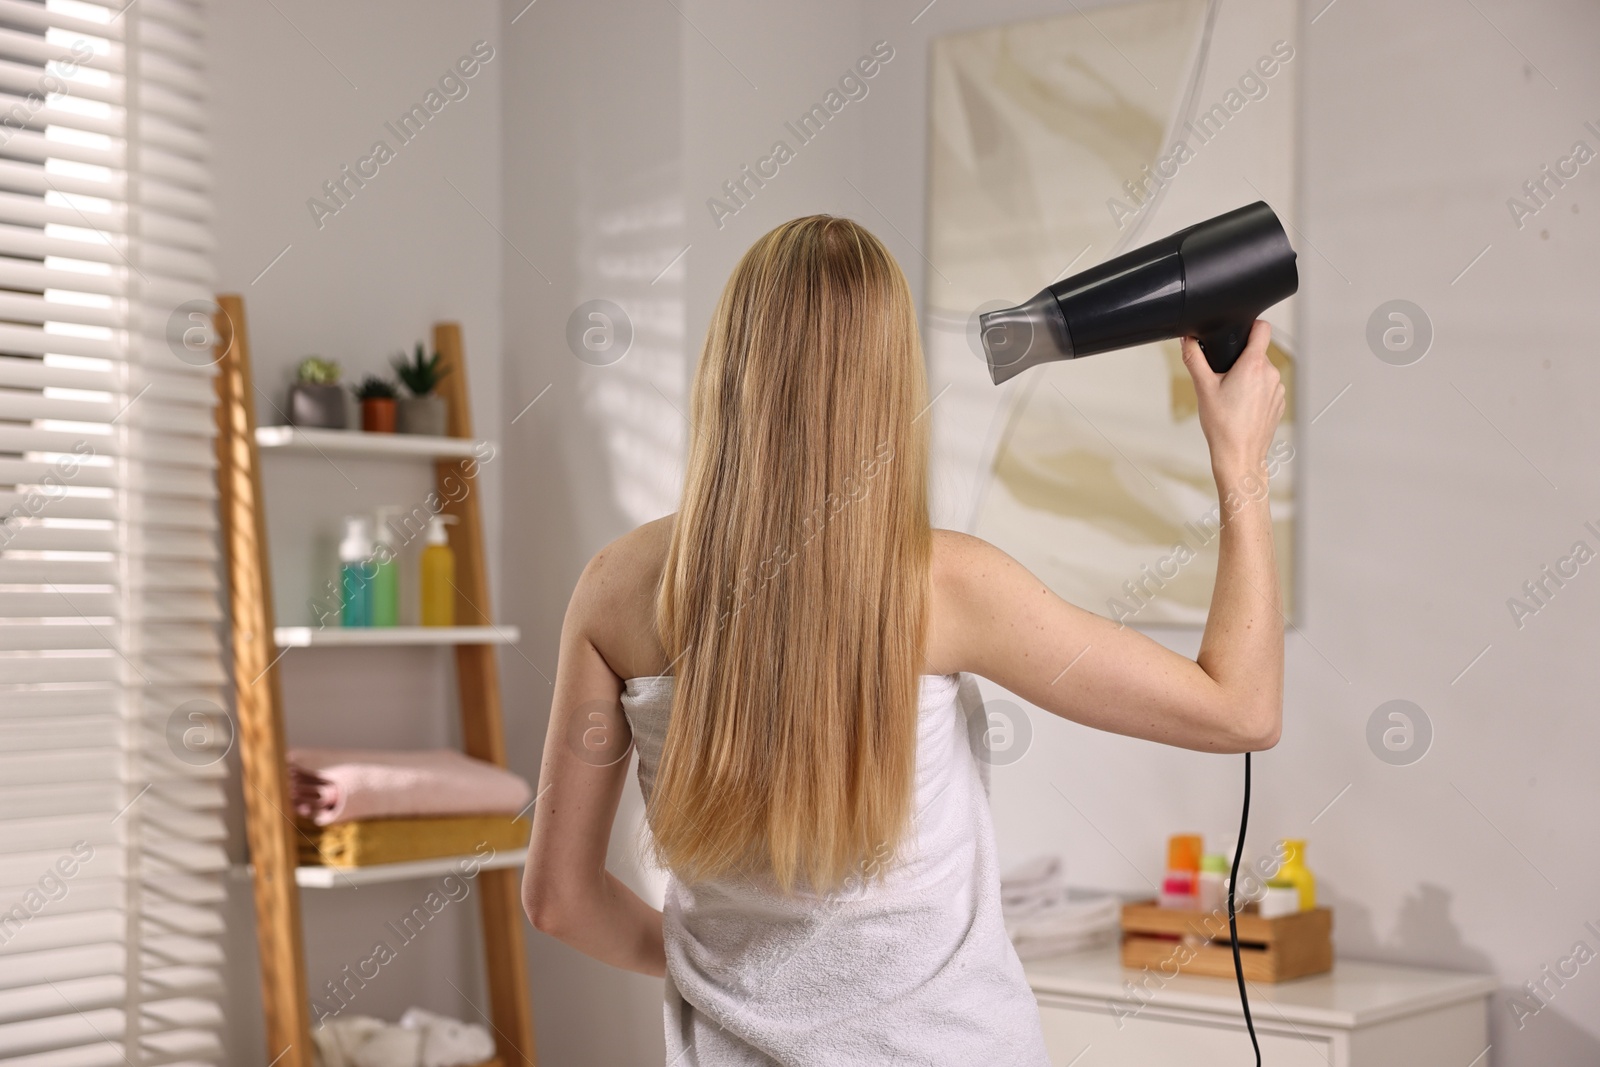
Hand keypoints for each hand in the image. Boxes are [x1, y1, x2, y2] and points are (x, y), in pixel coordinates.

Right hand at [1180, 320, 1284, 482]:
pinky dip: (1256, 391)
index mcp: (1253, 365)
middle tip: (1224, 378)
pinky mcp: (1279, 402)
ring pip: (1262, 371)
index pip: (1262, 328)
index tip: (1240, 331)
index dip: (1250, 325)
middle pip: (1257, 352)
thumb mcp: (1203, 388)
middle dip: (1241, 360)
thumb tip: (1187, 340)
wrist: (1239, 455)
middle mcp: (1270, 374)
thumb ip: (1194, 358)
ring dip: (1248, 376)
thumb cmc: (1223, 426)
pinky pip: (1267, 387)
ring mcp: (1277, 389)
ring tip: (1232, 396)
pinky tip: (1242, 407)